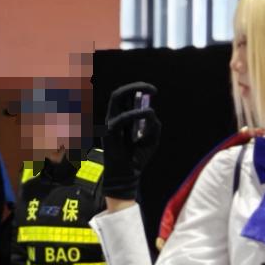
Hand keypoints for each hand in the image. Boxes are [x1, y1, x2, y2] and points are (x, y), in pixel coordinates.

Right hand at [101, 81, 160, 200]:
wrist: (128, 177)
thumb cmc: (137, 159)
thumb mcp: (151, 140)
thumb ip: (153, 126)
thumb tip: (151, 112)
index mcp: (122, 120)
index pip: (126, 98)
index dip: (139, 90)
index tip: (154, 92)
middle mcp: (114, 119)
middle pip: (119, 94)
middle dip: (136, 87)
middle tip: (152, 90)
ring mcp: (110, 124)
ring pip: (117, 98)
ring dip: (134, 93)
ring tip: (150, 102)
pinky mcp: (109, 132)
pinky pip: (122, 118)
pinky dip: (136, 113)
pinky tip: (148, 114)